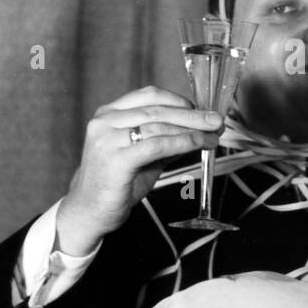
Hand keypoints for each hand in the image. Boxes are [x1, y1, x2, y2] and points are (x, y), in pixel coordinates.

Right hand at [56, 86, 222, 253]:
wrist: (90, 211)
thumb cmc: (116, 182)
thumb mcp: (143, 154)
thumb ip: (165, 138)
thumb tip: (200, 129)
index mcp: (109, 114)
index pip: (150, 95)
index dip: (179, 100)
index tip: (202, 110)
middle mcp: (105, 121)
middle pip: (158, 109)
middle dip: (192, 115)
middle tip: (216, 120)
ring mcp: (108, 139)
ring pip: (159, 126)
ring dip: (192, 130)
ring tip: (213, 136)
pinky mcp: (116, 159)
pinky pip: (157, 145)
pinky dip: (183, 143)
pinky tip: (198, 145)